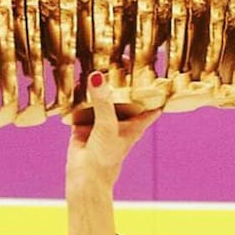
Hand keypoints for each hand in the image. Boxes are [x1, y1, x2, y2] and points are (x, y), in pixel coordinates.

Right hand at [66, 71, 160, 197]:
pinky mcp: (83, 124)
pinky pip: (81, 106)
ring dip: (99, 85)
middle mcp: (119, 121)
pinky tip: (76, 79)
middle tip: (120, 56)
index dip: (154, 88)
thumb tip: (97, 76)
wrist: (85, 178)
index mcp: (134, 124)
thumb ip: (103, 101)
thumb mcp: (108, 125)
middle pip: (123, 96)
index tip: (157, 69)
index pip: (150, 103)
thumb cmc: (105, 157)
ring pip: (101, 99)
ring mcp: (101, 122)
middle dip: (121, 80)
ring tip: (97, 61)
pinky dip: (79, 95)